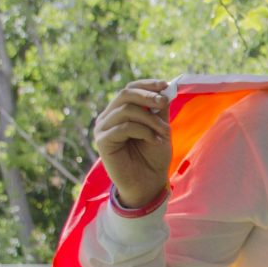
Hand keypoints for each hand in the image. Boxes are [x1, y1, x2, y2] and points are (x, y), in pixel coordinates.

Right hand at [93, 79, 172, 208]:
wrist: (148, 182)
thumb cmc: (154, 156)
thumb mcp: (160, 128)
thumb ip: (159, 109)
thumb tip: (165, 88)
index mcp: (121, 111)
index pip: (130, 89)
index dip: (147, 84)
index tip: (165, 85)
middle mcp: (109, 116)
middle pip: (125, 94)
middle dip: (147, 96)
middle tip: (164, 103)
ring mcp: (103, 128)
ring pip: (126, 110)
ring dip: (150, 119)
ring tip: (163, 132)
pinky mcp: (102, 140)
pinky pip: (124, 127)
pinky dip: (144, 131)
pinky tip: (155, 141)